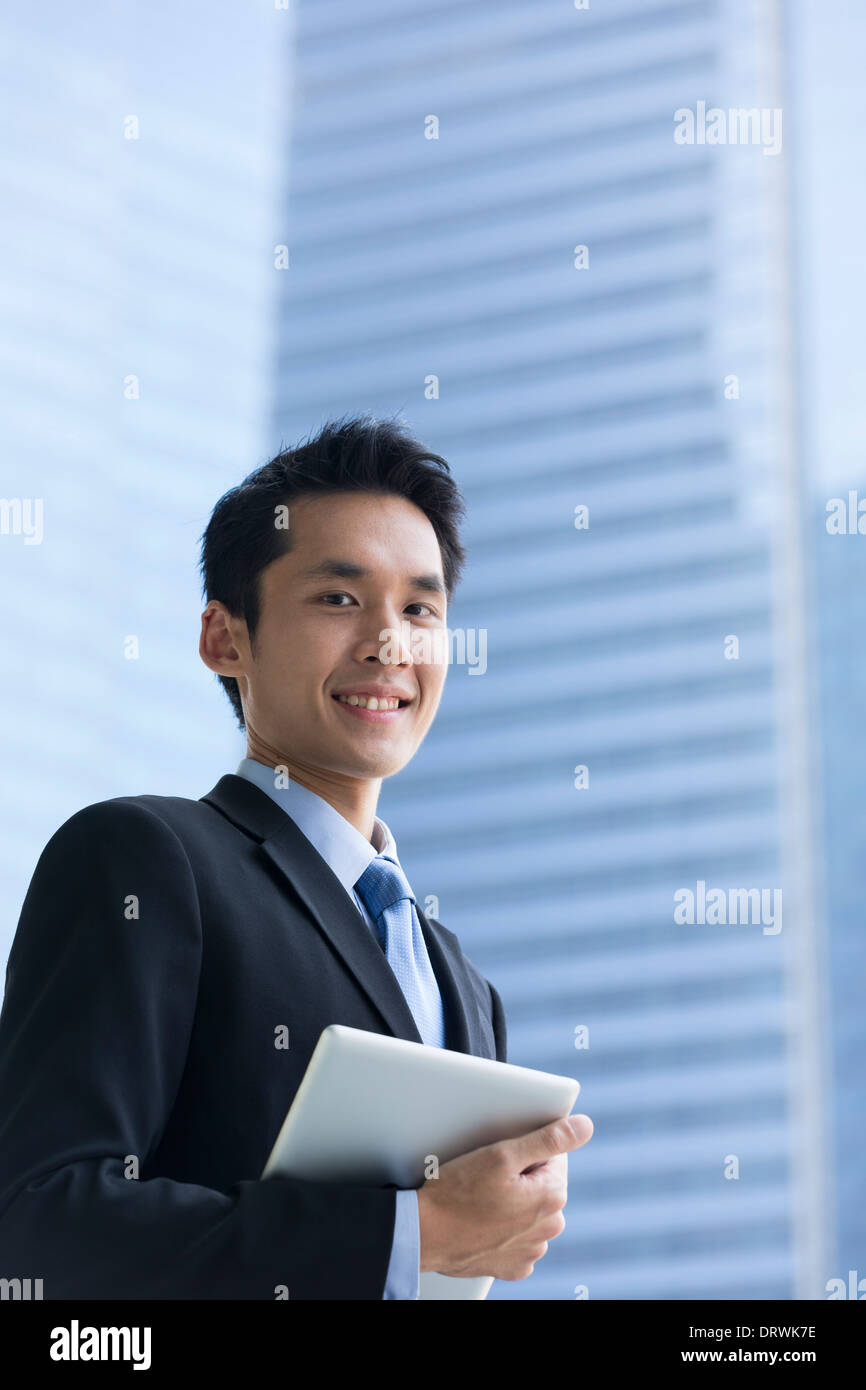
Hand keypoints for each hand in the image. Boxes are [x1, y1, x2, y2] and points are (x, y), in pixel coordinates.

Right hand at [417, 1112, 592, 1279]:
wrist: (424, 1235)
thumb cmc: (457, 1194)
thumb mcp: (502, 1155)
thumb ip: (549, 1139)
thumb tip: (585, 1127)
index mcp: (553, 1197)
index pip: (552, 1157)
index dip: (524, 1152)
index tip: (499, 1159)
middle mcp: (549, 1228)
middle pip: (541, 1185)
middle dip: (520, 1178)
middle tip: (486, 1179)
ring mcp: (531, 1251)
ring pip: (529, 1211)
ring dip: (512, 1203)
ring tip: (480, 1201)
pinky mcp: (513, 1267)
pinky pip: (516, 1238)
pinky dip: (503, 1229)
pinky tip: (483, 1222)